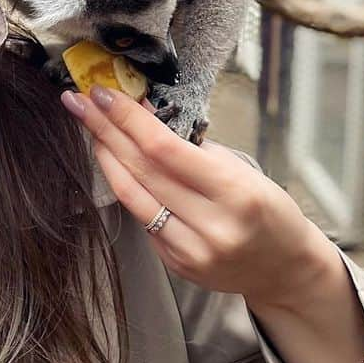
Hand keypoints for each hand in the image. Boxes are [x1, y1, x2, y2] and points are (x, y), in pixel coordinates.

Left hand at [61, 84, 339, 310]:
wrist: (284, 269)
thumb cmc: (267, 209)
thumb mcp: (241, 169)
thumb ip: (192, 147)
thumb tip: (143, 113)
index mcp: (234, 193)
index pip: (164, 149)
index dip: (128, 119)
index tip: (102, 93)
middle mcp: (210, 226)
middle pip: (141, 170)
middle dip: (105, 130)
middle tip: (78, 102)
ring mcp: (190, 251)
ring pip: (131, 196)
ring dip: (105, 157)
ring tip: (88, 127)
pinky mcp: (176, 266)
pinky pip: (141, 219)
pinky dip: (126, 187)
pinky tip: (114, 164)